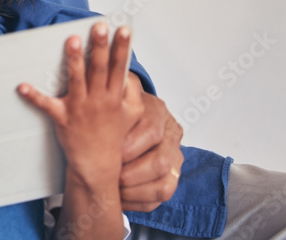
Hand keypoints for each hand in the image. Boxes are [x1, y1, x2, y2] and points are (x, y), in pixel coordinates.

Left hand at [18, 22, 131, 186]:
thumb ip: (124, 90)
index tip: (123, 29)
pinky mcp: (63, 119)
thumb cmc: (110, 135)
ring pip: (77, 80)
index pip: (119, 67)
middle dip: (100, 46)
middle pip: (99, 68)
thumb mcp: (125, 112)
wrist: (99, 166)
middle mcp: (99, 100)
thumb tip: (123, 69)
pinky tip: (23, 86)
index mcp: (113, 97)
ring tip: (71, 41)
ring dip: (74, 61)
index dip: (122, 48)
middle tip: (99, 27)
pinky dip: (34, 96)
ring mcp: (81, 109)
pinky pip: (47, 106)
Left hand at [119, 76, 184, 211]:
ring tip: (115, 190)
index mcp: (158, 112)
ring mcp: (175, 158)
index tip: (112, 154)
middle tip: (112, 177)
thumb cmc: (119, 107)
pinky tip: (122, 200)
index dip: (130, 146)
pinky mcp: (172, 177)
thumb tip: (111, 83)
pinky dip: (140, 202)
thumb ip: (116, 90)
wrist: (128, 116)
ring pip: (164, 184)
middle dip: (133, 173)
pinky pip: (161, 197)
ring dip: (136, 190)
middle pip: (161, 162)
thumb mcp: (118, 93)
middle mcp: (171, 135)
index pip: (151, 132)